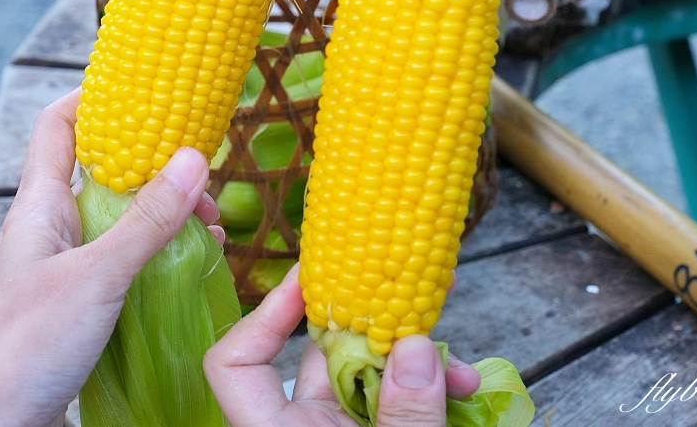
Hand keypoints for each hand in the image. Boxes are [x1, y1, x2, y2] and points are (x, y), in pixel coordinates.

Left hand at [0, 90, 221, 426]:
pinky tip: (193, 261)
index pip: (60, 123)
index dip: (96, 96)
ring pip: (121, 216)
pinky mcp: (80, 297)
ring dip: (164, 211)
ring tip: (209, 223)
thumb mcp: (97, 275)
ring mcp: (66, 262)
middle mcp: (52, 225)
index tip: (145, 87)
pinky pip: (125, 257)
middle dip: (155, 162)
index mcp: (42, 203)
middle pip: (104, 168)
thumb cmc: (25, 343)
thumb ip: (146, 220)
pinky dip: (159, 250)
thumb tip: (193, 157)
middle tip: (202, 173)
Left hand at [204, 268, 480, 426]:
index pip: (233, 365)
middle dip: (370, 333)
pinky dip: (422, 391)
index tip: (311, 284)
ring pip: (363, 377)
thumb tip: (414, 346)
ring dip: (412, 362)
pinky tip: (463, 386)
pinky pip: (389, 402)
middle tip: (414, 317)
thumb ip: (408, 418)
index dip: (262, 316)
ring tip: (460, 368)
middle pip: (314, 358)